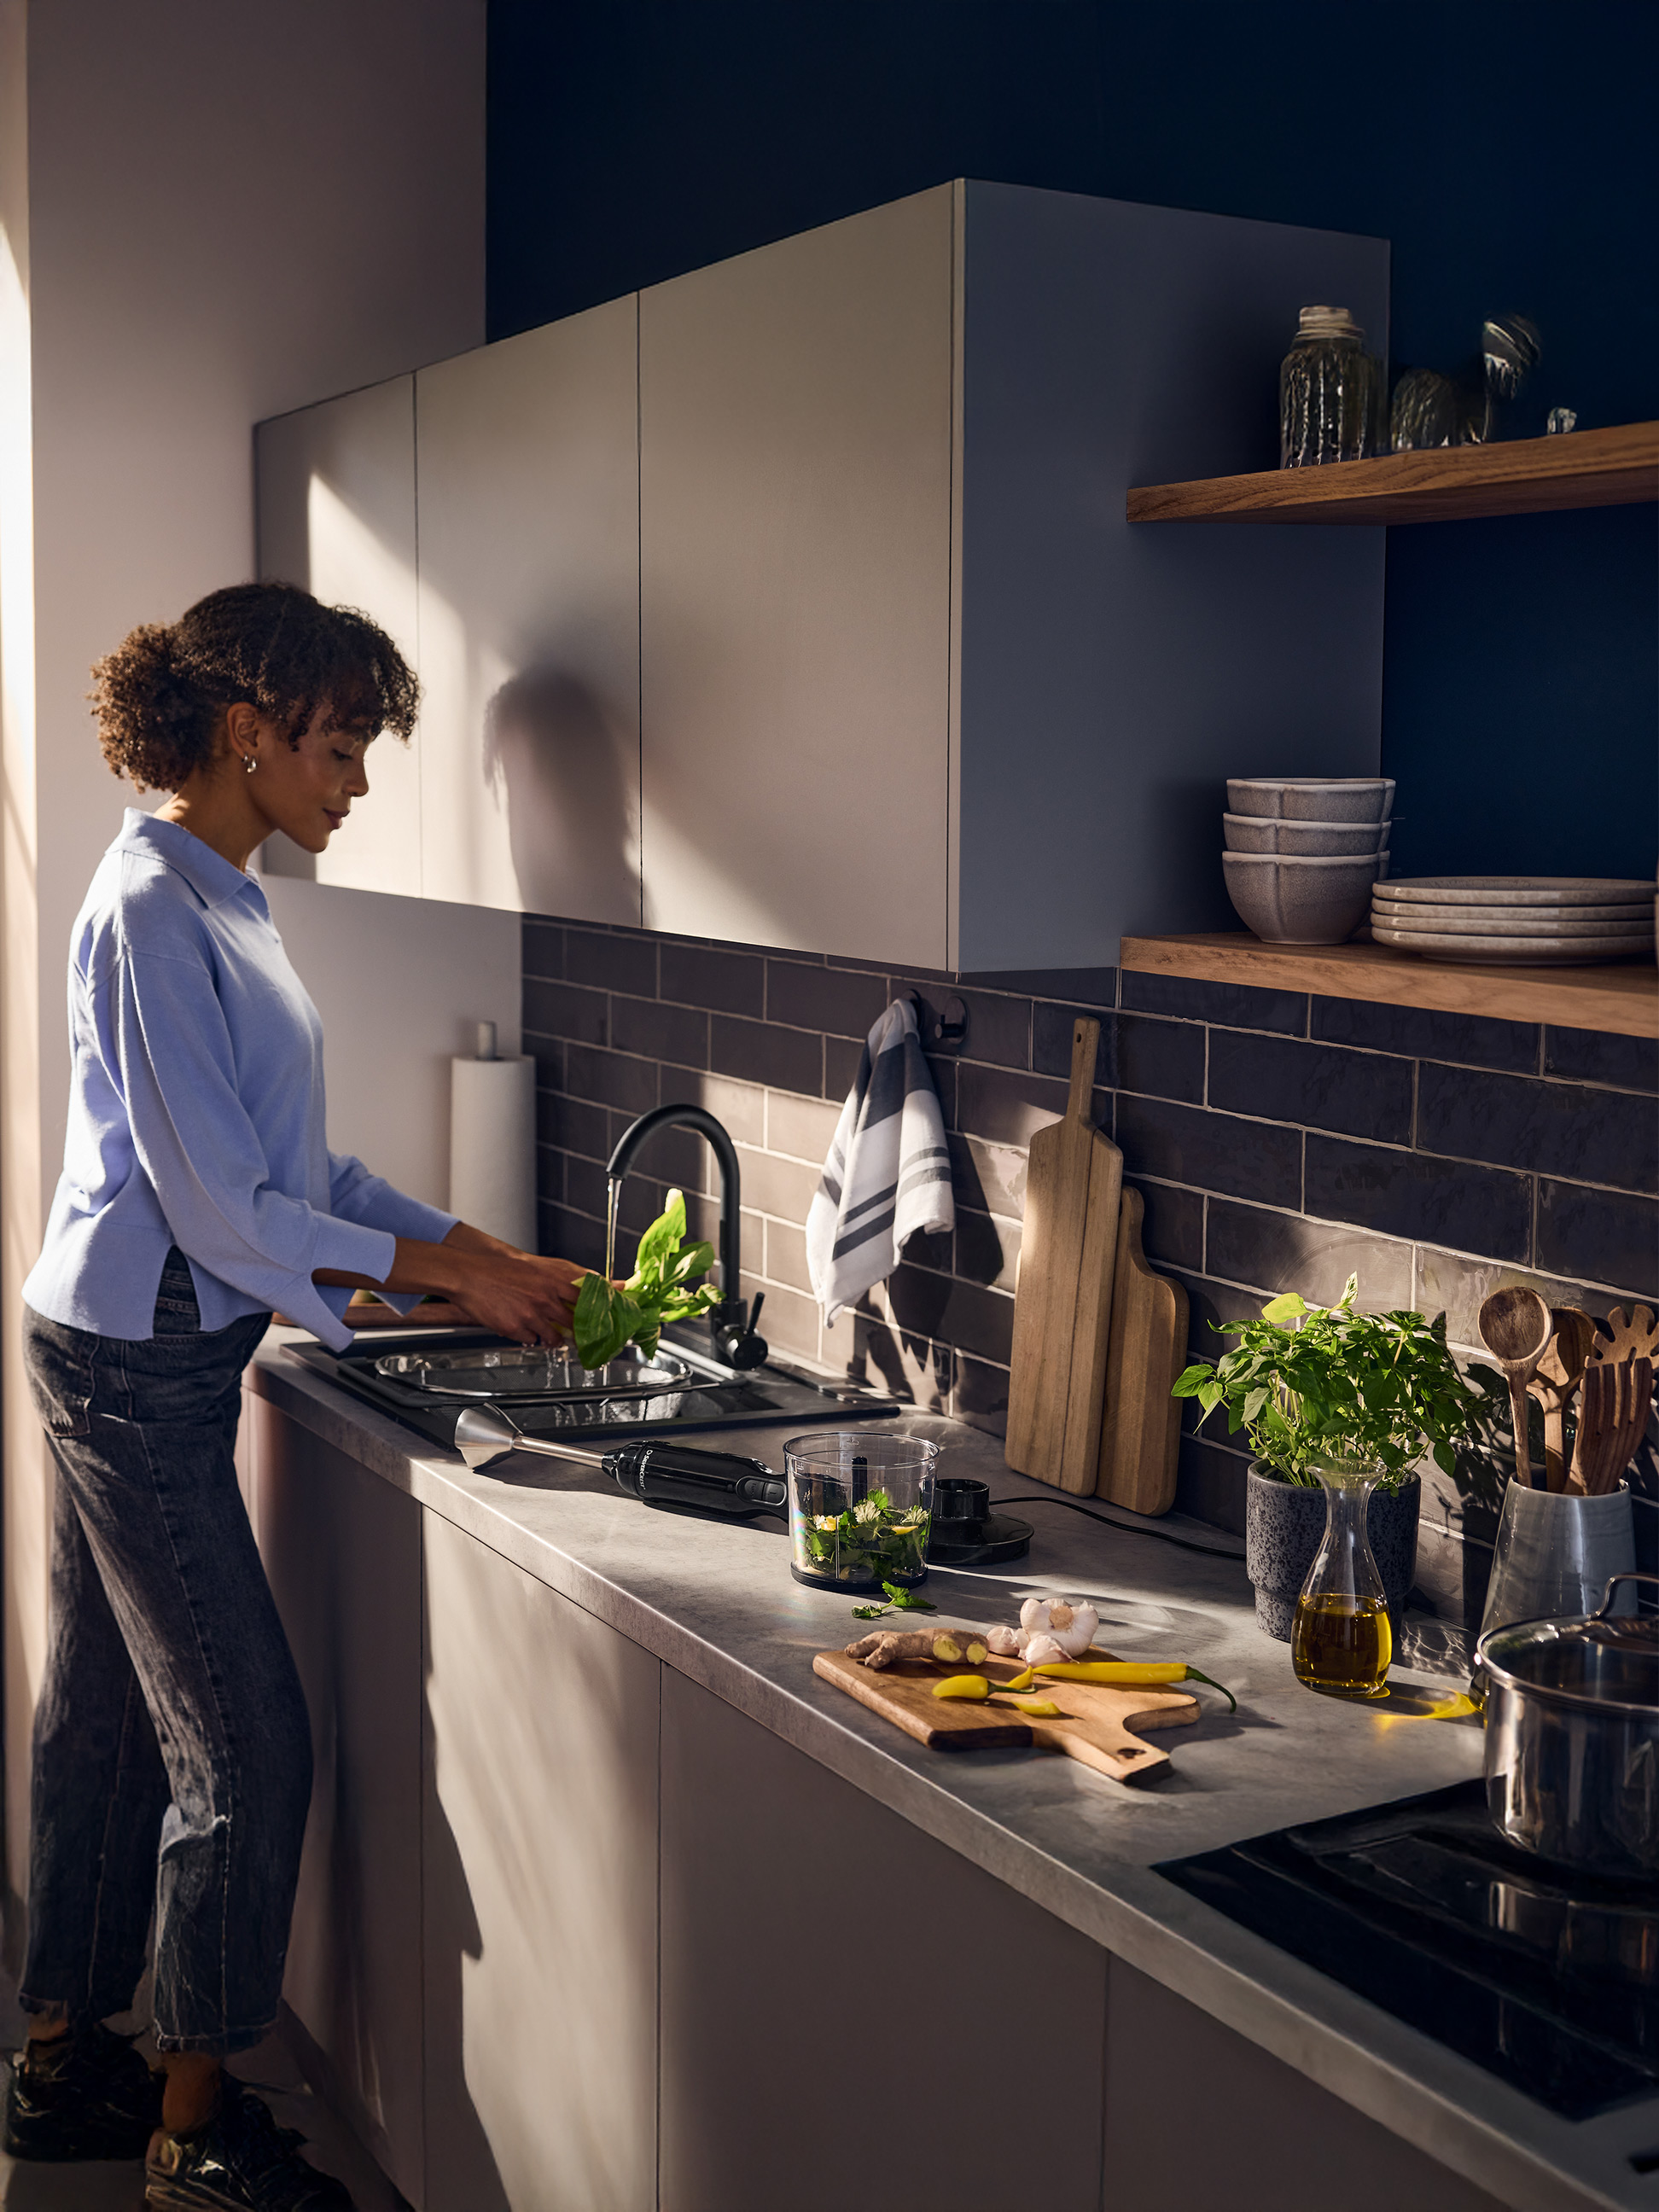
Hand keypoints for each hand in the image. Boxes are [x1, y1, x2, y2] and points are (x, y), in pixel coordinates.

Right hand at [440, 1249, 586, 1345]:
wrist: (470, 1276)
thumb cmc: (500, 1271)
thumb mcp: (535, 1268)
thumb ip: (559, 1278)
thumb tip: (582, 1283)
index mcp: (551, 1281)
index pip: (586, 1298)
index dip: (599, 1309)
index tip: (608, 1317)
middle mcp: (544, 1299)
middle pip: (574, 1323)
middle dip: (581, 1333)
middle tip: (584, 1337)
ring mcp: (530, 1316)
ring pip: (554, 1338)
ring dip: (555, 1339)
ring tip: (552, 1337)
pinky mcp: (515, 1329)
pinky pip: (532, 1340)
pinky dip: (531, 1338)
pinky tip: (525, 1330)